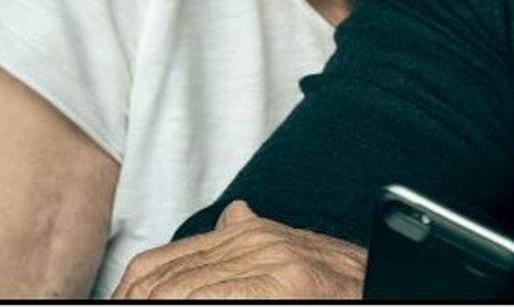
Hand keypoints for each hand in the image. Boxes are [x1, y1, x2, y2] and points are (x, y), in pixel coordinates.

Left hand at [111, 200, 366, 298]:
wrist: (393, 281)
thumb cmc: (344, 287)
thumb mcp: (295, 253)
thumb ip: (253, 236)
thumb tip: (234, 214)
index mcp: (249, 233)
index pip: (159, 266)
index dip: (130, 293)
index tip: (120, 304)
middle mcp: (255, 241)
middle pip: (160, 282)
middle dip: (137, 301)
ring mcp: (271, 263)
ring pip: (179, 291)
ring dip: (154, 303)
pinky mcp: (287, 282)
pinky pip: (209, 297)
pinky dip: (184, 304)